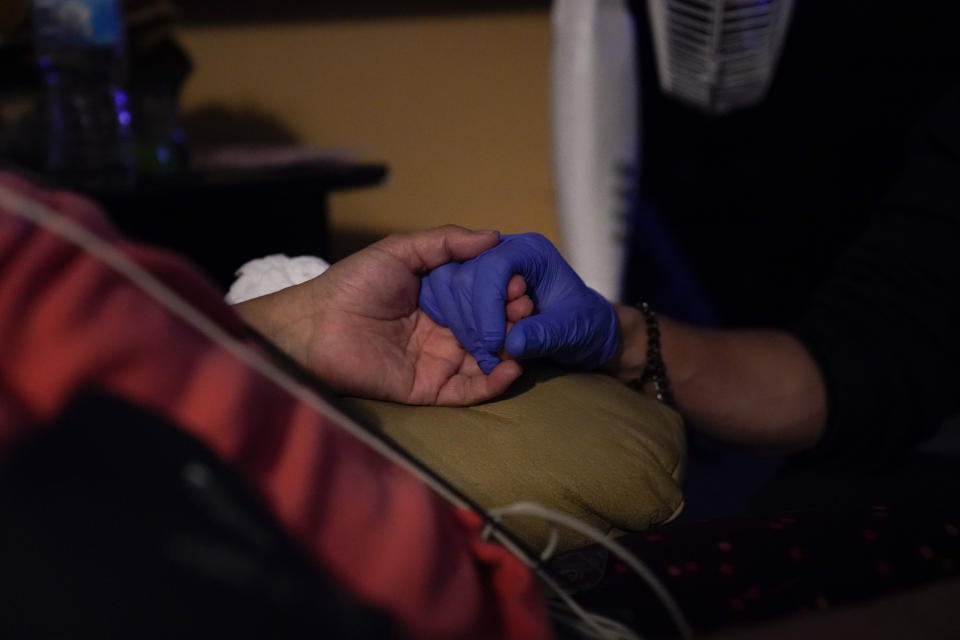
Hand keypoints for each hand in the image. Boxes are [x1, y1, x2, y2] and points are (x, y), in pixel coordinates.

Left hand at [233, 226, 526, 404]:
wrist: (314, 328)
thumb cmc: (353, 284)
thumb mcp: (401, 250)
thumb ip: (447, 241)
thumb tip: (494, 236)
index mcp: (438, 295)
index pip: (484, 294)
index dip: (504, 289)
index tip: (522, 282)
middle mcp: (443, 327)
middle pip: (491, 326)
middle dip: (514, 318)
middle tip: (528, 309)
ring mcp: (438, 359)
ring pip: (487, 359)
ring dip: (511, 350)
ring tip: (527, 338)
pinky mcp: (430, 388)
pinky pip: (470, 389)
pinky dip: (495, 382)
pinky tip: (512, 367)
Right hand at [419, 233, 618, 373]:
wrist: (582, 330)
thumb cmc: (584, 323)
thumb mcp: (573, 330)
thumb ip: (546, 334)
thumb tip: (513, 344)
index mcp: (530, 251)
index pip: (493, 267)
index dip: (488, 306)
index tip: (496, 344)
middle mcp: (501, 253)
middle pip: (464, 276)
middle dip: (474, 321)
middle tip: (491, 355)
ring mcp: (482, 269)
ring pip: (447, 288)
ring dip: (463, 326)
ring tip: (490, 354)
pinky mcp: (471, 289)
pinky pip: (445, 302)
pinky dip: (457, 328)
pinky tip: (477, 350)